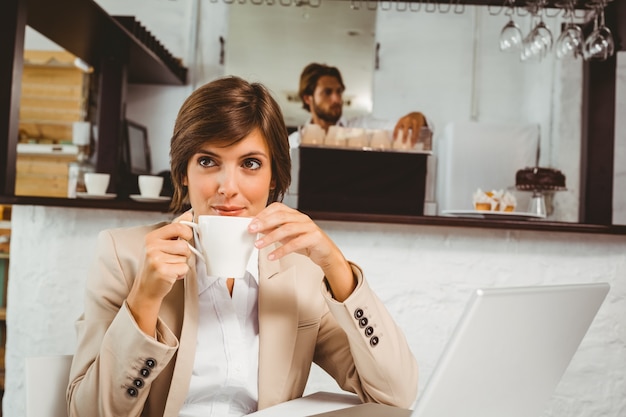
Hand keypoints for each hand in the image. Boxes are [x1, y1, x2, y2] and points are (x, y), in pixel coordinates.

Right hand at [127, 210, 193, 335]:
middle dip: (185, 253)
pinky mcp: (162, 271)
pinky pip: (184, 268)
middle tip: (175, 258)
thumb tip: (188, 214)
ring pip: (185, 257)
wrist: (145, 289)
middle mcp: (151, 246)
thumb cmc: (155, 266)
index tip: (186, 239)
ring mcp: (155, 259)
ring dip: (182, 263)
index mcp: (152, 237)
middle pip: (184, 244)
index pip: (178, 226)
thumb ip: (175, 229)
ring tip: (171, 266)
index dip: (187, 233)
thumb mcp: (161, 244)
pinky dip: (181, 273)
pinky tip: (170, 274)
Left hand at [249, 203, 354, 300]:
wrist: (326, 253)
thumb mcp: (287, 236)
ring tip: (258, 245)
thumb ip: (274, 231)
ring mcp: (309, 227)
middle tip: (250, 230)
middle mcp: (302, 218)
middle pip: (281, 216)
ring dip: (270, 237)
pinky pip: (296, 243)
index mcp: (295, 214)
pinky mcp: (314, 238)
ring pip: (287, 229)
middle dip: (264, 222)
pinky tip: (272, 256)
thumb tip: (256, 228)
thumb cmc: (306, 243)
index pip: (277, 207)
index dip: (263, 214)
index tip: (251, 222)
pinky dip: (282, 250)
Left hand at [393, 111, 426, 145]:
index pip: (397, 127)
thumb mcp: (403, 122)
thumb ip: (400, 128)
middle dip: (404, 136)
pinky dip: (416, 137)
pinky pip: (418, 132)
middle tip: (403, 143)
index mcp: (401, 120)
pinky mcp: (419, 124)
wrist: (417, 114)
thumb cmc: (408, 120)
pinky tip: (415, 142)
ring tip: (412, 145)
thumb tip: (396, 139)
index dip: (395, 133)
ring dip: (412, 139)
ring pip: (413, 131)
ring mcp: (414, 121)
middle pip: (406, 129)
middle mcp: (407, 120)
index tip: (394, 140)